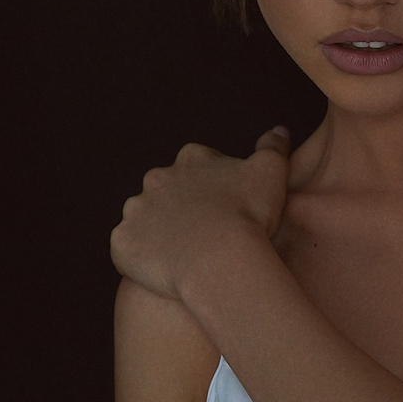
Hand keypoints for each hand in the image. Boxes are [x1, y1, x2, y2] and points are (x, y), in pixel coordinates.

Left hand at [109, 126, 289, 299]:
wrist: (218, 257)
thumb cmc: (248, 213)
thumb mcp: (271, 171)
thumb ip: (273, 146)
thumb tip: (280, 130)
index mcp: (189, 159)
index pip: (198, 164)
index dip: (213, 185)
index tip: (226, 206)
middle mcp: (155, 179)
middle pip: (167, 191)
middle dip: (181, 207)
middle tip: (204, 232)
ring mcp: (135, 212)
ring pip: (144, 220)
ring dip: (158, 232)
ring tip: (183, 254)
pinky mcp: (122, 243)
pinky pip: (128, 251)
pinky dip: (141, 259)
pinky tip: (162, 271)